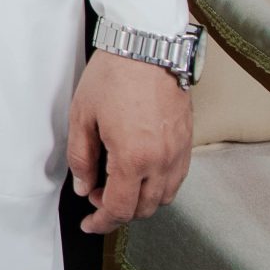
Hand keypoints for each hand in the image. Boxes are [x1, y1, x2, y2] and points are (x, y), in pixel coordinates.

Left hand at [68, 49, 192, 235]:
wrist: (147, 45)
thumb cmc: (114, 75)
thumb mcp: (82, 116)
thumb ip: (81, 157)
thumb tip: (84, 187)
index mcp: (133, 158)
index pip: (120, 208)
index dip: (102, 222)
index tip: (90, 224)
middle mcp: (162, 161)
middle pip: (143, 209)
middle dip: (119, 211)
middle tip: (97, 196)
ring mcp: (179, 152)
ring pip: (164, 197)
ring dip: (140, 201)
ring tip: (117, 184)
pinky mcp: (187, 141)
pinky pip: (177, 178)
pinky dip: (158, 186)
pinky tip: (141, 172)